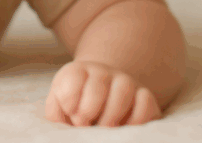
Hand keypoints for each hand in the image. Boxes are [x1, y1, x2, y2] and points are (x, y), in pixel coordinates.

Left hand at [45, 60, 160, 126]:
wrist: (103, 95)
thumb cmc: (77, 105)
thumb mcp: (59, 106)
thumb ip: (56, 113)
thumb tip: (67, 124)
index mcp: (78, 72)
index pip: (73, 76)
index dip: (70, 99)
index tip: (70, 114)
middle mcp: (102, 72)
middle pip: (98, 83)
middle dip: (89, 108)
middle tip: (84, 125)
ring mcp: (125, 82)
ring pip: (123, 89)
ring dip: (112, 114)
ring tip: (104, 129)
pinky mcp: (144, 96)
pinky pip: (146, 102)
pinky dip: (137, 119)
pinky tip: (125, 128)